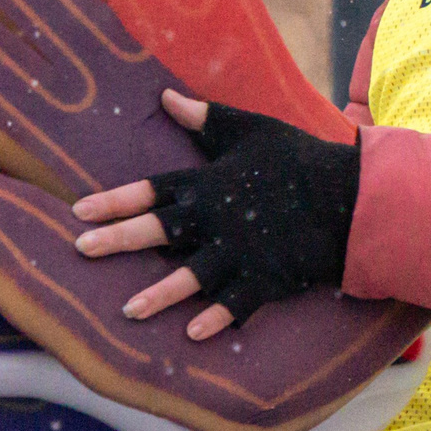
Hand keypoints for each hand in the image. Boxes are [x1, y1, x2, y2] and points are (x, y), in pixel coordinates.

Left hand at [73, 89, 360, 339]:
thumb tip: (166, 96)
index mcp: (211, 182)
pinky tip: (191, 334)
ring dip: (159, 294)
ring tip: (128, 310)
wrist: (351, 195)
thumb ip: (206, 118)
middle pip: (160, 231)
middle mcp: (218, 219)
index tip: (79, 211)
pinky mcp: (268, 277)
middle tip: (81, 249)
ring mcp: (242, 252)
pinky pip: (237, 303)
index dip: (115, 200)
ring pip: (192, 276)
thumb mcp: (251, 128)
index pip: (153, 190)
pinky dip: (217, 319)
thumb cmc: (299, 156)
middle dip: (118, 240)